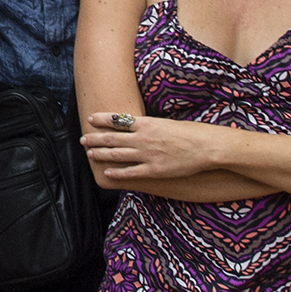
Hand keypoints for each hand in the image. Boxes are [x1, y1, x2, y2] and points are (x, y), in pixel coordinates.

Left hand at [80, 111, 215, 182]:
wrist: (207, 147)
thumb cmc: (193, 133)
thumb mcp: (168, 123)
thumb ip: (151, 126)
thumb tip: (140, 126)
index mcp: (147, 123)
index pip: (118, 120)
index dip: (102, 120)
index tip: (91, 119)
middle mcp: (143, 138)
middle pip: (112, 138)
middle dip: (95, 138)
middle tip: (83, 139)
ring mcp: (147, 155)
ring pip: (116, 154)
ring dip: (100, 154)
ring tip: (90, 153)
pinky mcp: (153, 170)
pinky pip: (130, 172)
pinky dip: (116, 172)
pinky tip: (107, 172)